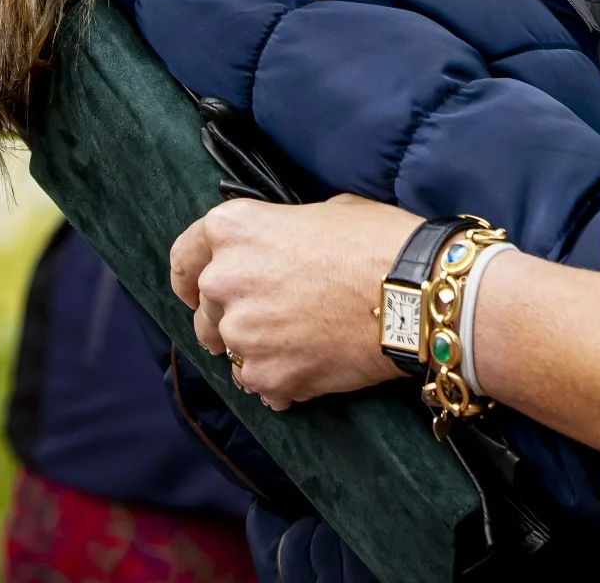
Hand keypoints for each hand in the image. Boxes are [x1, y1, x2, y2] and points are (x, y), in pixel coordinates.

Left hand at [171, 193, 418, 409]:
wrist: (416, 294)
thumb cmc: (376, 243)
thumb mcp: (321, 212)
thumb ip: (280, 234)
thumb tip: (279, 252)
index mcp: (232, 230)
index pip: (184, 257)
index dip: (189, 278)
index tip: (193, 292)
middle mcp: (224, 281)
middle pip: (205, 312)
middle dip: (231, 317)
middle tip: (272, 318)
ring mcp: (242, 334)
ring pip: (231, 352)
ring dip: (257, 351)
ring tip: (299, 344)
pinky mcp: (267, 376)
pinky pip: (259, 386)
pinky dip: (280, 382)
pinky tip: (312, 367)